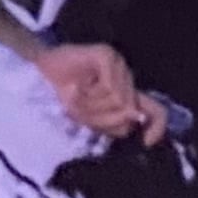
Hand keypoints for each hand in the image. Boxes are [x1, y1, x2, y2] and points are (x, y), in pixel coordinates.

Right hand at [34, 42, 159, 141]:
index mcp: (127, 93)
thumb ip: (114, 122)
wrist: (40, 74)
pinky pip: (109, 87)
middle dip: (102, 118)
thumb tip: (134, 116)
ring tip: (77, 95)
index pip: (156, 110)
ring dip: (92, 105)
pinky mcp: (105, 55)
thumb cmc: (66, 96)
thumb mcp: (92, 118)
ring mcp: (117, 63)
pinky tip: (77, 86)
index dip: (157, 127)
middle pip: (128, 112)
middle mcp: (126, 77)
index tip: (146, 142)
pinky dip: (90, 93)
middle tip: (80, 110)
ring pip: (118, 101)